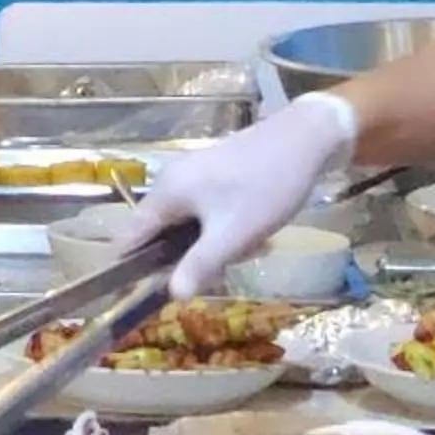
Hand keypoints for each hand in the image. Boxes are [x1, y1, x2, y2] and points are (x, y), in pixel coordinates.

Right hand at [125, 93, 358, 298]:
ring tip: (248, 244)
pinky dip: (224, 227)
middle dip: (189, 257)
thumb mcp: (233, 234)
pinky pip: (205, 211)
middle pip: (162, 235)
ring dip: (213, 243)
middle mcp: (171, 181)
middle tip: (224, 265)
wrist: (305, 139)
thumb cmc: (265, 187)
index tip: (145, 295)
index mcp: (166, 193)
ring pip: (189, 225)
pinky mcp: (213, 173)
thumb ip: (200, 264)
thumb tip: (172, 295)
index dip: (130, 269)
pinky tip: (253, 229)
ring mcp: (192, 174)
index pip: (129, 237)